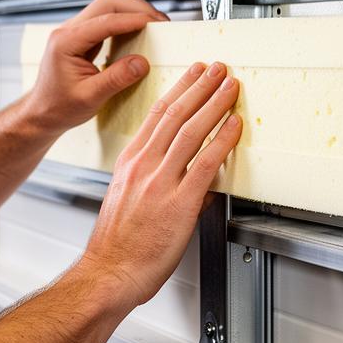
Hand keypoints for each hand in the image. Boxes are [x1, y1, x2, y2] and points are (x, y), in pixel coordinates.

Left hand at [27, 0, 167, 135]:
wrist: (43, 112)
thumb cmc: (59, 107)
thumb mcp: (90, 98)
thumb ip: (116, 79)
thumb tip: (142, 63)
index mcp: (66, 41)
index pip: (105, 20)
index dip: (133, 20)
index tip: (155, 24)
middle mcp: (69, 30)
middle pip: (108, 1)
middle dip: (137, 8)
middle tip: (159, 23)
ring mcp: (76, 30)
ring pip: (109, 3)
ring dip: (133, 10)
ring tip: (153, 25)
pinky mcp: (84, 35)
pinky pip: (108, 16)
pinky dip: (127, 19)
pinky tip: (139, 30)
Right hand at [84, 61, 241, 306]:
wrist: (108, 273)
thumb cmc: (116, 246)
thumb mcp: (127, 201)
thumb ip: (152, 182)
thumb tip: (185, 176)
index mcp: (130, 162)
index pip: (157, 115)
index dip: (179, 90)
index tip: (193, 75)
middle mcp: (143, 166)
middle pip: (175, 114)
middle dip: (200, 86)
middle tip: (217, 68)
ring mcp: (160, 182)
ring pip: (190, 131)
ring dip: (213, 103)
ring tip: (229, 85)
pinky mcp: (178, 203)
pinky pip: (205, 164)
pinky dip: (221, 141)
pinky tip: (234, 126)